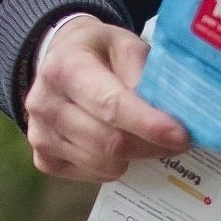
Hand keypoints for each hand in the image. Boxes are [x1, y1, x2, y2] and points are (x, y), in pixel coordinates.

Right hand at [22, 14, 189, 181]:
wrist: (60, 59)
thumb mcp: (125, 45)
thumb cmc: (100, 53)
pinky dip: (113, 166)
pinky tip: (116, 145)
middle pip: (109, 142)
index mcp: (66, 67)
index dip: (148, 125)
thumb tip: (171, 113)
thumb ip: (145, 74)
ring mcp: (39, 134)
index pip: (110, 105)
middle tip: (176, 140)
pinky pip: (91, 175)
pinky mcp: (43, 158)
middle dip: (150, 146)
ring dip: (134, 157)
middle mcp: (44, 103)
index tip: (181, 137)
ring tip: (145, 138)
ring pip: (103, 164)